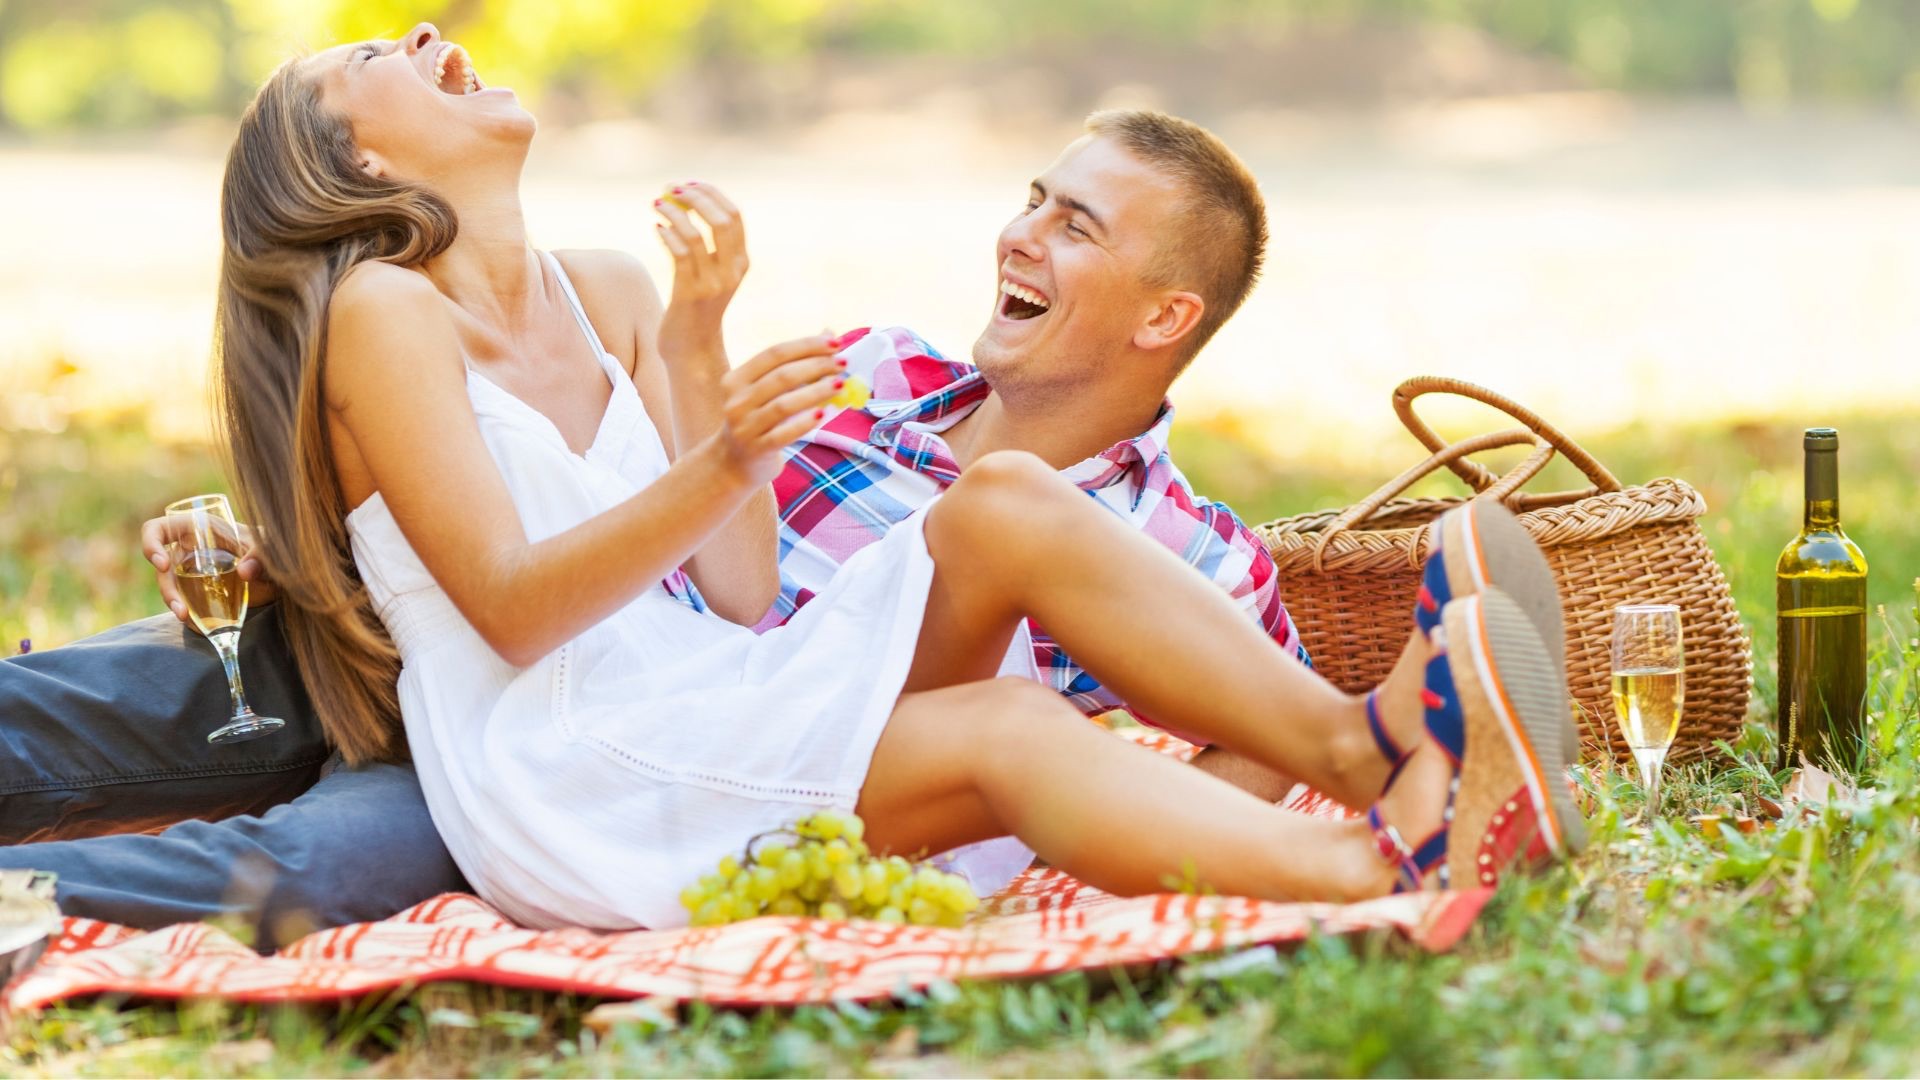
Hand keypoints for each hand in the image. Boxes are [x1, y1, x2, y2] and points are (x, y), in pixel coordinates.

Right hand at [142, 515, 276, 621]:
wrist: (278, 567)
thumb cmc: (268, 547)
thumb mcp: (267, 548)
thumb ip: (260, 557)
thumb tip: (244, 572)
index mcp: (197, 528)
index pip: (158, 529)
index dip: (151, 543)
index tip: (162, 564)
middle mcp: (188, 548)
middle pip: (161, 566)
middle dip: (166, 588)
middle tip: (180, 608)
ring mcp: (190, 570)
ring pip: (170, 585)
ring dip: (173, 602)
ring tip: (186, 617)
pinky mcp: (198, 589)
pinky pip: (184, 599)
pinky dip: (187, 611)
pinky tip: (196, 623)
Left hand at [654, 181, 746, 366]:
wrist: (693, 350)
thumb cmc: (696, 308)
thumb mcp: (712, 274)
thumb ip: (708, 245)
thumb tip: (686, 202)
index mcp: (741, 262)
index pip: (734, 215)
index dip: (711, 193)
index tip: (689, 184)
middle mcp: (732, 271)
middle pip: (721, 219)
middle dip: (695, 197)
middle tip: (672, 188)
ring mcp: (713, 283)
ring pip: (695, 234)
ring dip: (673, 213)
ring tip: (656, 204)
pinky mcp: (690, 294)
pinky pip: (679, 253)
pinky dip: (667, 234)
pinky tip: (656, 227)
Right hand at [709, 334, 846, 486]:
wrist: (733, 463)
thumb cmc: (758, 420)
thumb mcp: (766, 391)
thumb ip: (794, 363)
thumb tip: (829, 332)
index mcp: (736, 379)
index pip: (774, 354)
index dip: (806, 346)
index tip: (835, 343)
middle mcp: (736, 401)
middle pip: (781, 376)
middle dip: (816, 366)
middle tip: (843, 364)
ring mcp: (744, 426)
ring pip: (784, 404)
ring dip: (816, 392)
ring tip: (840, 385)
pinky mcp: (756, 449)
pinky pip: (784, 434)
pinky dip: (805, 422)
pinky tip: (824, 414)